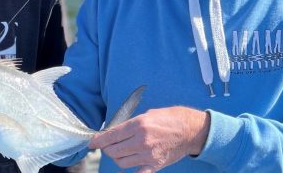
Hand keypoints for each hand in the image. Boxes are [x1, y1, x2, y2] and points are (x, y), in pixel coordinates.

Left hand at [89, 106, 209, 172]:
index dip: (99, 141)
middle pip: (113, 151)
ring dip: (117, 158)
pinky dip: (130, 170)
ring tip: (119, 152)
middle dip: (106, 149)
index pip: (111, 136)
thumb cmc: (169, 119)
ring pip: (121, 162)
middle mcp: (141, 141)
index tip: (92, 143)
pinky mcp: (155, 165)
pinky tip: (129, 164)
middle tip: (107, 146)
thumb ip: (130, 125)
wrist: (189, 130)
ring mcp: (148, 155)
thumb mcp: (147, 115)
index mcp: (138, 125)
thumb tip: (114, 132)